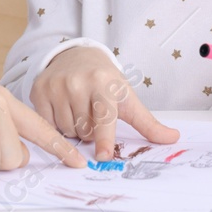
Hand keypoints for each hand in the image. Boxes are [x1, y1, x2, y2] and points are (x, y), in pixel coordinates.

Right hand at [31, 46, 179, 160]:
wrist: (77, 55)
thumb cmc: (106, 81)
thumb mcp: (127, 97)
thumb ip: (148, 122)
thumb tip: (173, 139)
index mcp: (104, 83)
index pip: (104, 118)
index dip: (104, 138)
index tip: (102, 156)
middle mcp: (78, 82)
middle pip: (84, 131)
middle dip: (90, 132)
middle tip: (92, 114)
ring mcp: (56, 85)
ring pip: (66, 131)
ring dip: (73, 130)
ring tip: (78, 110)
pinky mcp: (38, 89)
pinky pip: (48, 124)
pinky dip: (57, 124)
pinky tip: (63, 108)